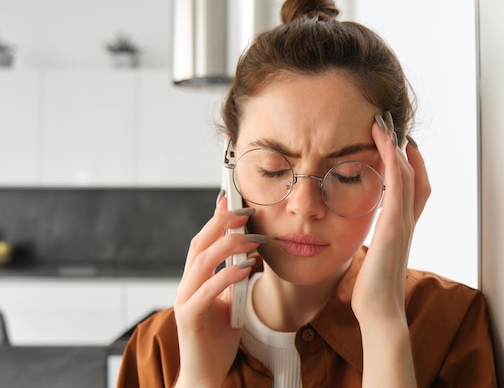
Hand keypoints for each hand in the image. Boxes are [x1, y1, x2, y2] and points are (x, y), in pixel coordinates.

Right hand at [173, 196, 261, 386]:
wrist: (205, 375)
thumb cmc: (217, 339)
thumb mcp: (228, 303)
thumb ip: (231, 281)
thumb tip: (245, 256)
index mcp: (195, 280)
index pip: (203, 241)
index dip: (216, 219)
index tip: (231, 199)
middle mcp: (186, 285)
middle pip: (200, 243)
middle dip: (222, 223)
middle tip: (246, 211)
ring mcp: (185, 300)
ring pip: (202, 261)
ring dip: (229, 244)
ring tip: (253, 237)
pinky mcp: (190, 317)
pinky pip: (209, 290)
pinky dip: (229, 274)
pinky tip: (248, 266)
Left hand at [352, 115, 430, 322]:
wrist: (380, 311)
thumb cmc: (374, 289)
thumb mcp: (377, 260)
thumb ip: (378, 245)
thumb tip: (371, 241)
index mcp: (402, 229)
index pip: (414, 189)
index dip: (411, 165)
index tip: (399, 146)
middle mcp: (407, 222)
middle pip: (415, 176)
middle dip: (405, 149)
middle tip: (392, 126)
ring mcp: (403, 223)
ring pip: (408, 175)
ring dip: (397, 148)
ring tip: (385, 126)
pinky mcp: (394, 226)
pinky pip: (398, 186)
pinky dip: (395, 162)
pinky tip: (387, 145)